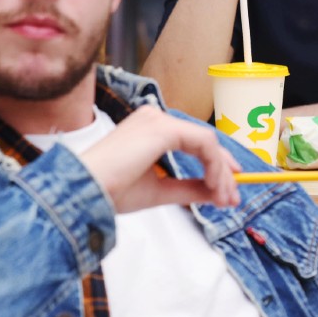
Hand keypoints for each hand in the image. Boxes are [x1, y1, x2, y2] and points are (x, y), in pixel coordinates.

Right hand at [80, 106, 239, 213]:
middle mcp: (156, 119)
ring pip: (208, 143)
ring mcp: (159, 120)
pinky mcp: (163, 128)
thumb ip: (190, 188)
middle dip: (224, 171)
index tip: (228, 190)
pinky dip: (214, 166)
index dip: (217, 165)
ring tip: (223, 198)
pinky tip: (214, 185)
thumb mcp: (160, 190)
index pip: (194, 143)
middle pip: (204, 141)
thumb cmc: (110, 191)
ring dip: (221, 173)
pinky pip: (204, 144)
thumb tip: (217, 193)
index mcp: (151, 130)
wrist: (84, 192)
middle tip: (233, 197)